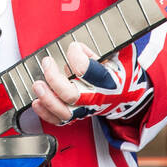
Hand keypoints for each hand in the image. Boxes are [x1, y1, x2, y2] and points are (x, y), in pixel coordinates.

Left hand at [31, 42, 152, 126]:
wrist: (130, 98)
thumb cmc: (122, 74)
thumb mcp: (122, 56)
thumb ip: (105, 47)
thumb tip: (79, 47)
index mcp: (107, 80)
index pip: (86, 70)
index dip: (75, 55)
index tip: (73, 48)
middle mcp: (95, 97)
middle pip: (70, 94)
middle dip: (53, 79)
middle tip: (46, 63)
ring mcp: (85, 108)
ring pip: (64, 111)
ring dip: (47, 99)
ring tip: (38, 85)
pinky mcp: (78, 115)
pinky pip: (60, 119)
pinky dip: (46, 113)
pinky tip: (37, 102)